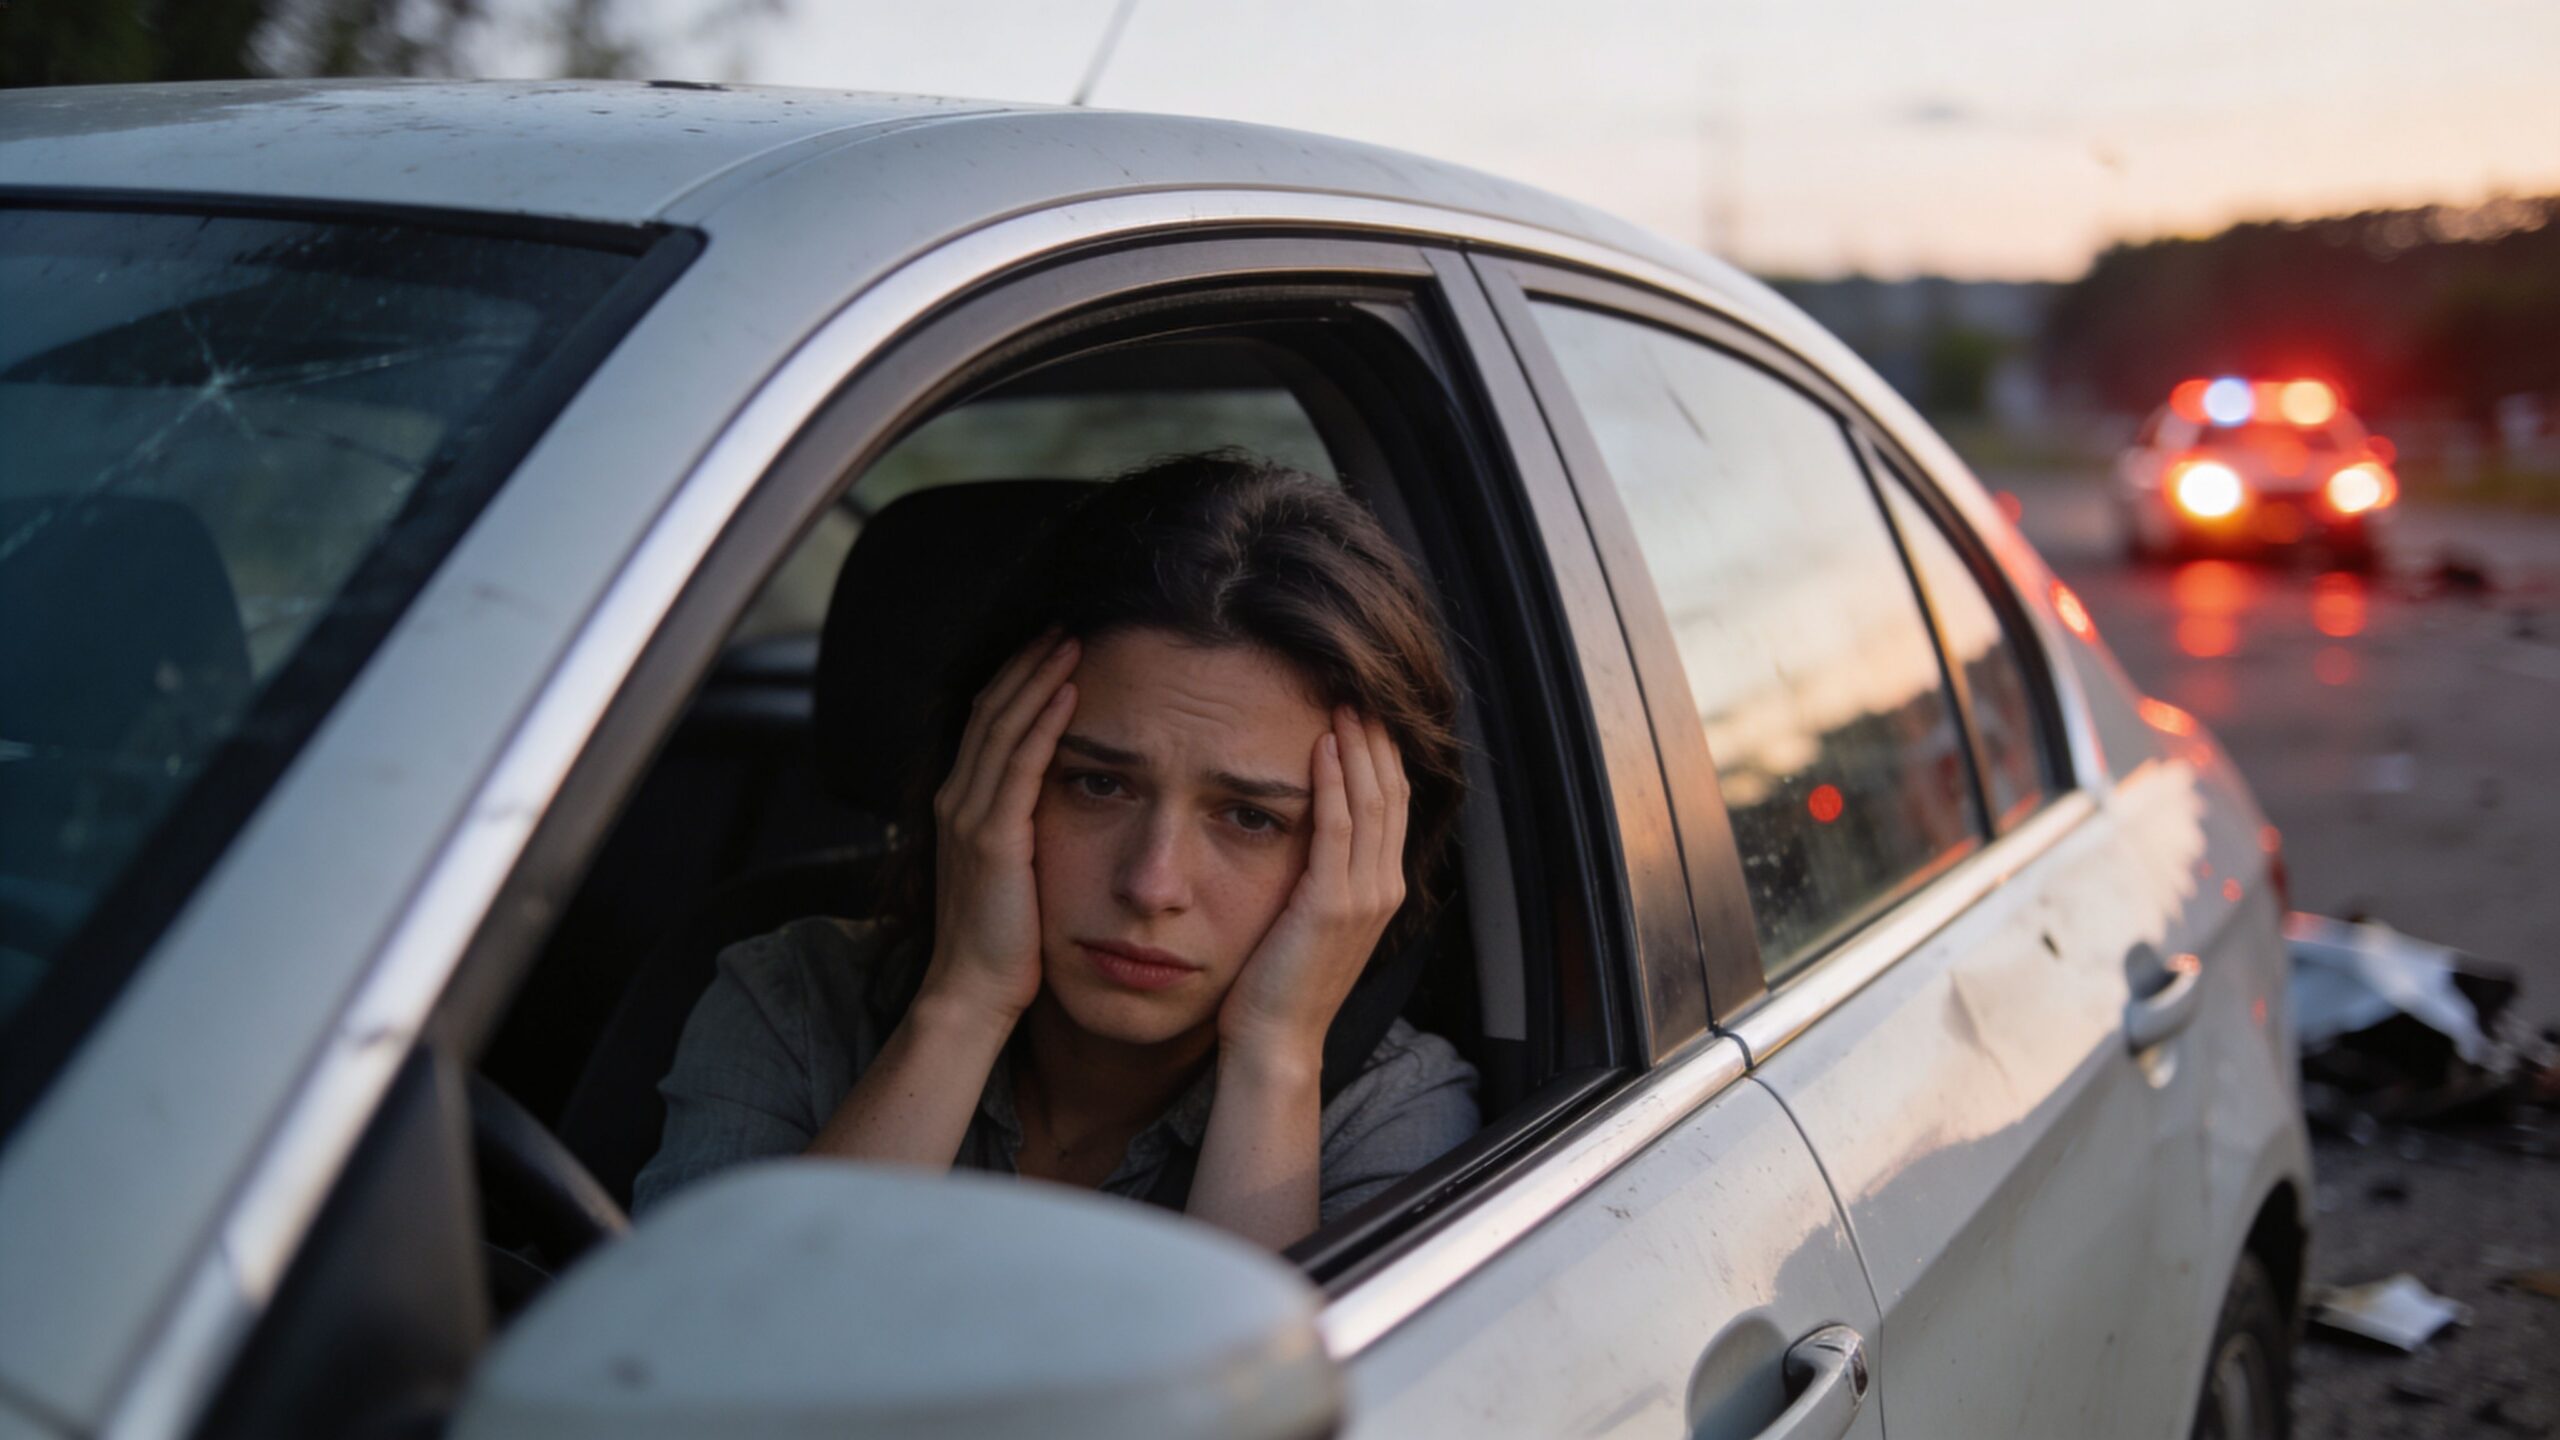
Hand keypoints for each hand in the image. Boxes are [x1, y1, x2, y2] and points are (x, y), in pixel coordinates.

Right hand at [919, 633, 1079, 1027]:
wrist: (973, 995)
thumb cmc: (1004, 943)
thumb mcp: (1014, 872)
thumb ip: (1024, 830)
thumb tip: (1062, 803)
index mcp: (961, 806)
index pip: (987, 723)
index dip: (1017, 680)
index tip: (1052, 646)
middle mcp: (957, 801)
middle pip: (990, 709)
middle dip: (1027, 663)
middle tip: (1064, 623)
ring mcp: (970, 818)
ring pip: (1002, 725)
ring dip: (1037, 677)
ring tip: (1071, 639)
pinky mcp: (993, 838)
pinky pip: (1020, 764)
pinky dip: (1043, 722)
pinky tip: (1069, 691)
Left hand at [1218, 709, 1409, 1065]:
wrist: (1274, 1041)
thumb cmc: (1278, 982)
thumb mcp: (1310, 918)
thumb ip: (1321, 874)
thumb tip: (1307, 827)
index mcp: (1382, 889)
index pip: (1393, 804)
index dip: (1382, 753)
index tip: (1362, 711)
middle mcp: (1383, 888)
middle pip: (1392, 792)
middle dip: (1376, 737)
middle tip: (1355, 688)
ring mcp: (1363, 896)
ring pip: (1372, 801)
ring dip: (1357, 746)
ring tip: (1341, 702)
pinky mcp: (1331, 904)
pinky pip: (1338, 827)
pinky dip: (1333, 781)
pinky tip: (1320, 745)